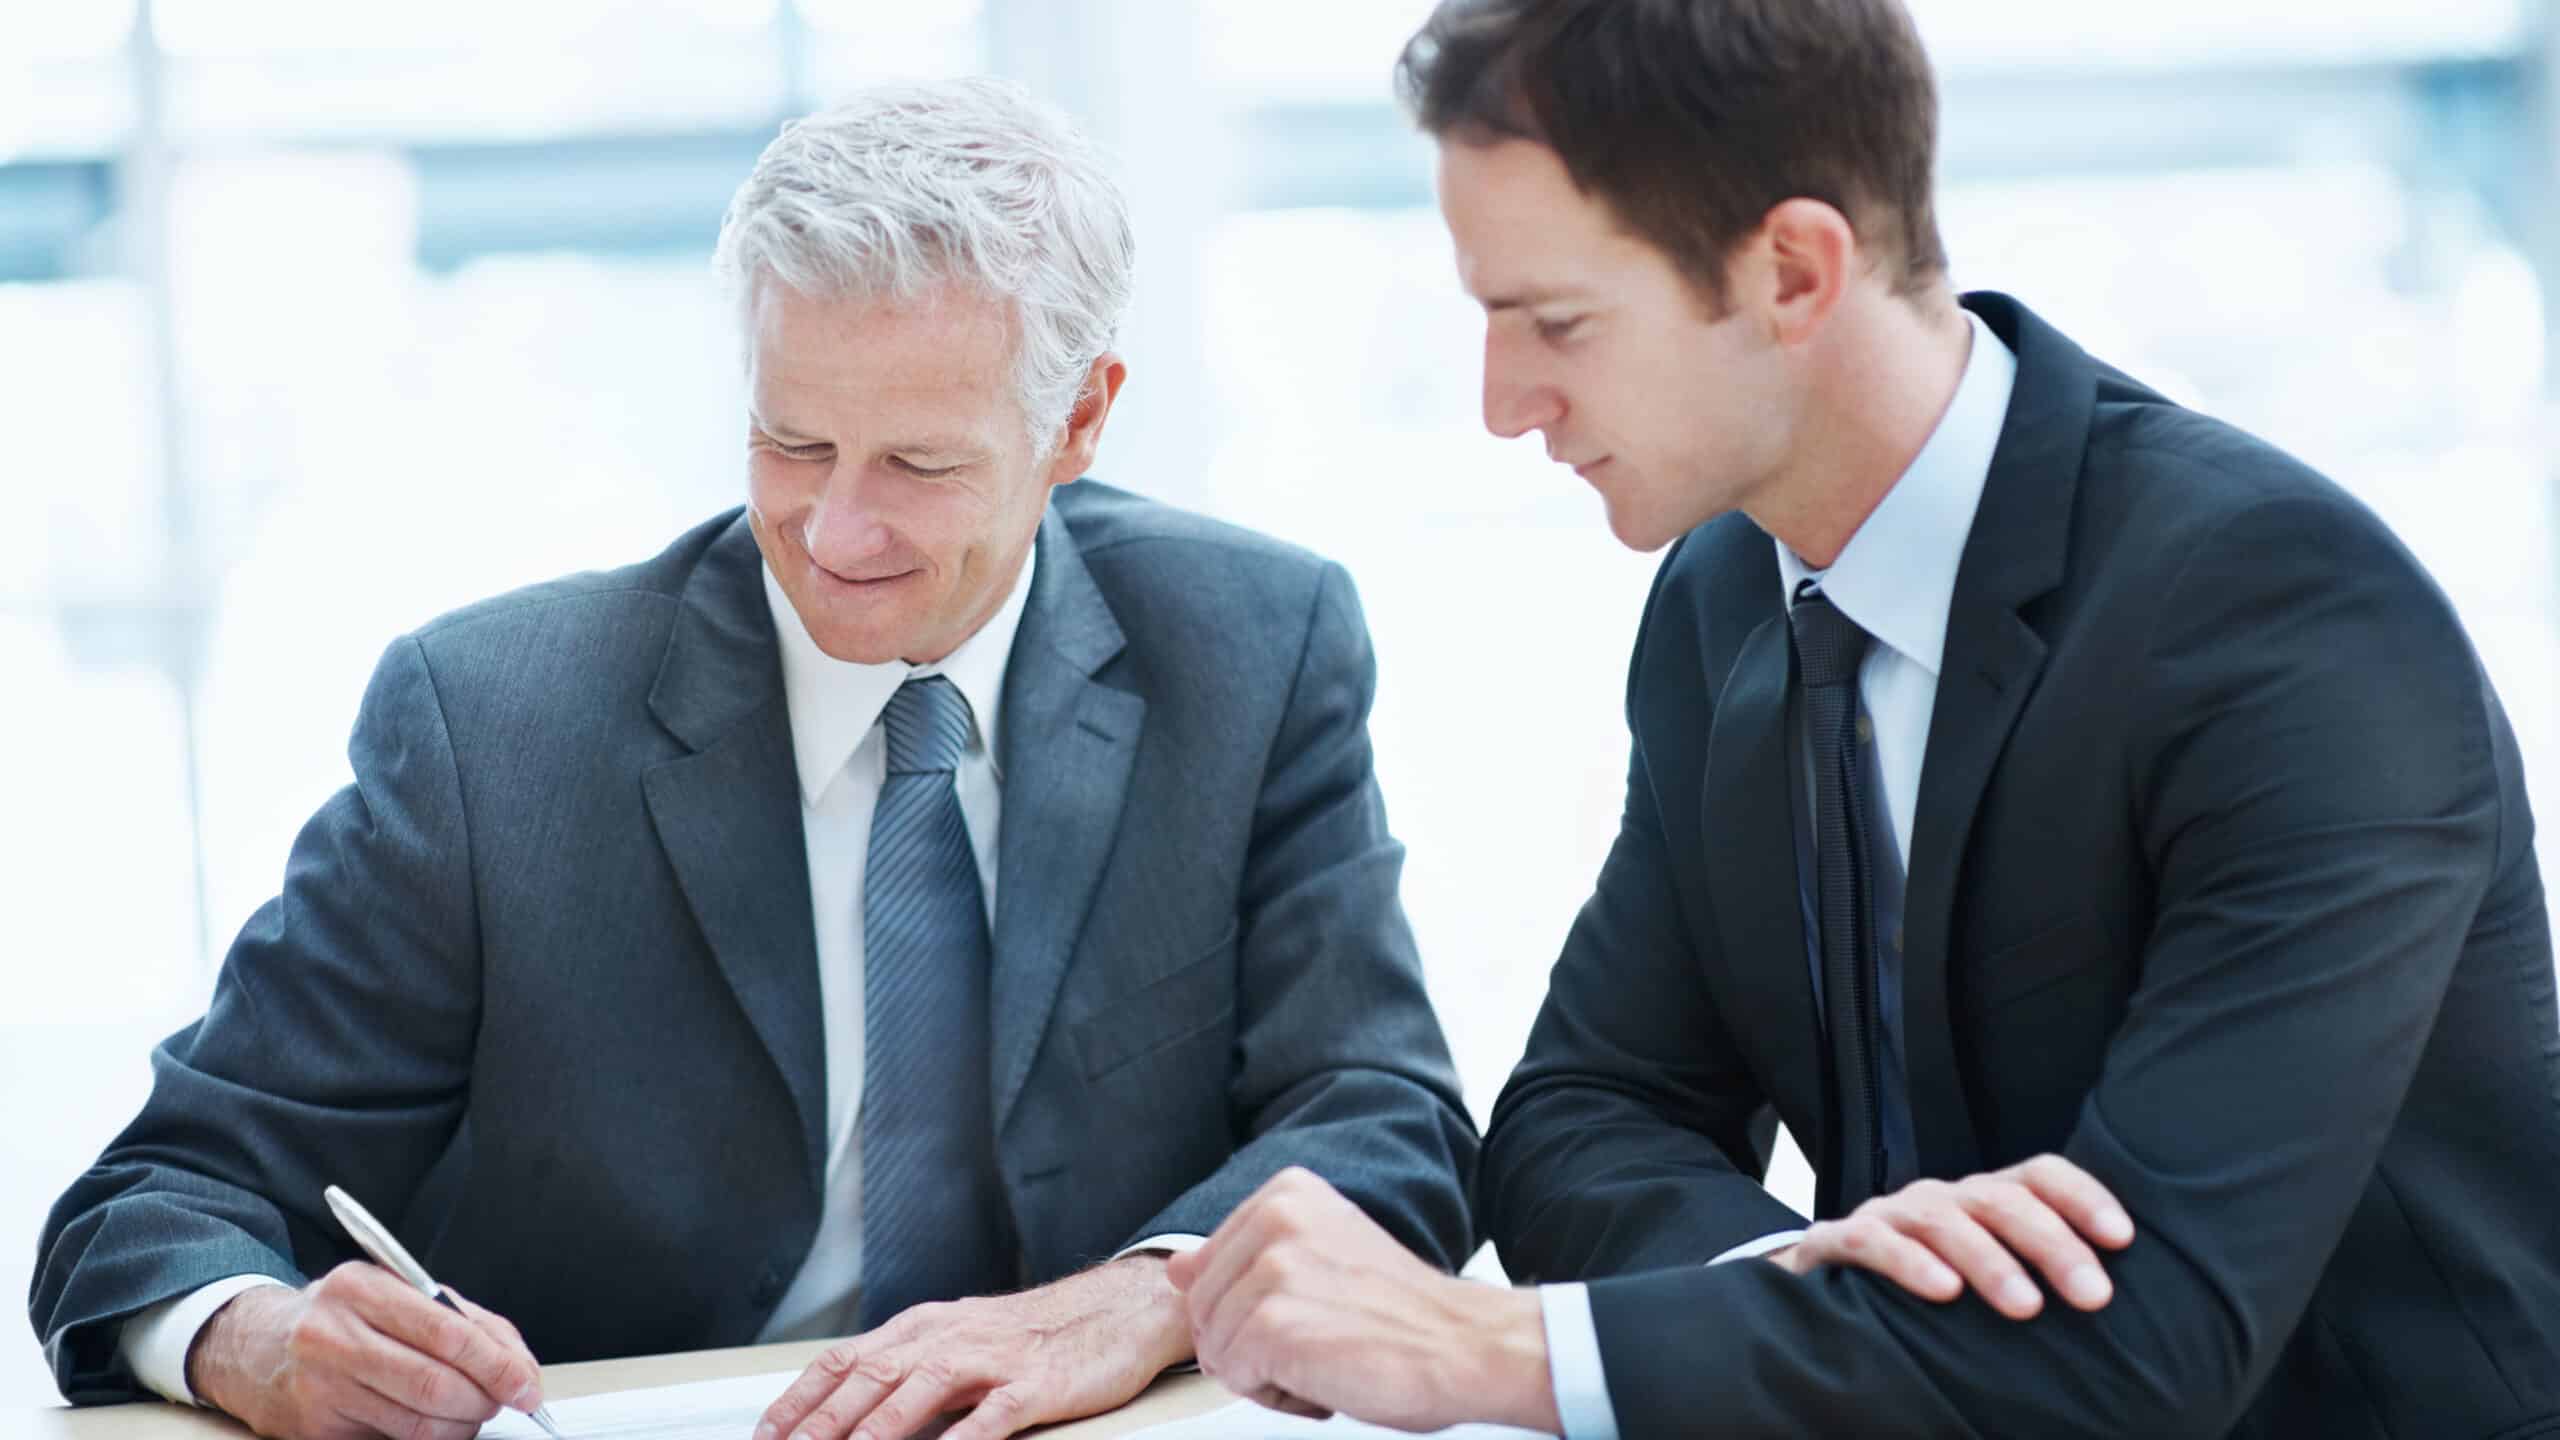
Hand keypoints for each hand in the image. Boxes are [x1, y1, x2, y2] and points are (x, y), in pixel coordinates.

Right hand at [189, 1262, 543, 1439]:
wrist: (261, 1346)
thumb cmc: (348, 1316)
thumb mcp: (400, 1295)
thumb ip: (465, 1321)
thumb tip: (519, 1367)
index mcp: (362, 1287)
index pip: (447, 1333)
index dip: (497, 1365)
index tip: (527, 1385)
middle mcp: (332, 1334)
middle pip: (434, 1384)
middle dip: (485, 1400)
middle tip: (506, 1401)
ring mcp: (320, 1385)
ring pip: (417, 1422)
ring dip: (462, 1424)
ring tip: (473, 1411)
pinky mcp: (315, 1427)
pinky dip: (429, 1436)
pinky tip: (436, 1423)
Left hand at [754, 1255, 1191, 1439]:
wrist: (1119, 1308)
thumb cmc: (1036, 1334)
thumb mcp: (962, 1341)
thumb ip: (910, 1372)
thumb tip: (851, 1415)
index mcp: (924, 1327)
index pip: (843, 1360)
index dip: (798, 1400)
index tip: (766, 1435)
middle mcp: (948, 1336)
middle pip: (869, 1378)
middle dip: (819, 1423)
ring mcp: (991, 1359)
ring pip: (918, 1392)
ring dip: (874, 1431)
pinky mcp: (1034, 1384)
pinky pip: (990, 1416)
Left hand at [1168, 1168, 1559, 1434]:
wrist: (1466, 1347)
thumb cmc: (1403, 1314)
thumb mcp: (1317, 1263)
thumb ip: (1241, 1259)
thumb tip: (1176, 1268)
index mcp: (1286, 1194)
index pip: (1209, 1270)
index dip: (1254, 1311)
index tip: (1316, 1309)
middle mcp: (1275, 1218)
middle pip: (1202, 1310)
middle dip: (1252, 1345)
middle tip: (1322, 1341)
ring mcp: (1271, 1268)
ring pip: (1213, 1347)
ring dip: (1265, 1373)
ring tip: (1327, 1357)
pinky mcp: (1270, 1323)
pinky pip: (1234, 1377)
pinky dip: (1277, 1395)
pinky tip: (1326, 1377)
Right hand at [1768, 1154, 2135, 1317]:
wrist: (1825, 1288)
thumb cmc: (1926, 1287)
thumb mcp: (1987, 1274)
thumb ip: (2036, 1275)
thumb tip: (2113, 1299)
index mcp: (1983, 1200)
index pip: (2038, 1176)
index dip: (2083, 1197)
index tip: (2122, 1239)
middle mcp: (1941, 1199)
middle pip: (2001, 1199)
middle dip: (2052, 1244)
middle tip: (2093, 1295)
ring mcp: (1890, 1216)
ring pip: (1944, 1220)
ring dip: (1990, 1261)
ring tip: (2026, 1307)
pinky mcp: (1837, 1242)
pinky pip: (1872, 1242)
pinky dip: (1909, 1263)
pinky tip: (1943, 1292)